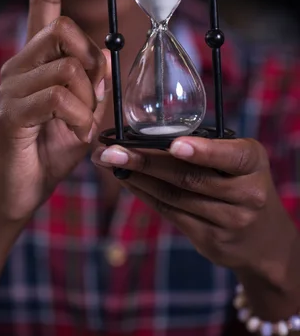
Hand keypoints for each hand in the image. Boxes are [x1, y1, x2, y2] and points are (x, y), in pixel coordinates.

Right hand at [0, 0, 109, 221]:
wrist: (21, 188)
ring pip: (68, 67)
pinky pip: (59, 97)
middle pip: (65, 30)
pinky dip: (78, 119)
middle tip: (91, 97)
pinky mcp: (12, 109)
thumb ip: (96, 82)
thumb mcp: (86, 111)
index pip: (41, 1)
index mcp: (37, 57)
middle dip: (90, 62)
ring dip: (87, 101)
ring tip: (79, 125)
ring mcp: (12, 85)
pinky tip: (72, 135)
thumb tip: (106, 59)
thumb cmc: (53, 145)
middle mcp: (19, 62)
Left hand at [92, 136, 297, 279]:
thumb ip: (209, 147)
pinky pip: (170, 213)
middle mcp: (246, 194)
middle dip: (146, 161)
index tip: (174, 144)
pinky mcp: (210, 241)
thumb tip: (151, 133)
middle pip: (189, 178)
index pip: (229, 157)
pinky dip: (145, 194)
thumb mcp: (241, 160)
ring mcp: (229, 222)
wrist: (264, 239)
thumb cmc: (242, 182)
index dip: (202, 151)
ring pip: (174, 196)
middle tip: (112, 150)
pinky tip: (127, 179)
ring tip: (110, 161)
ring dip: (137, 177)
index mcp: (253, 163)